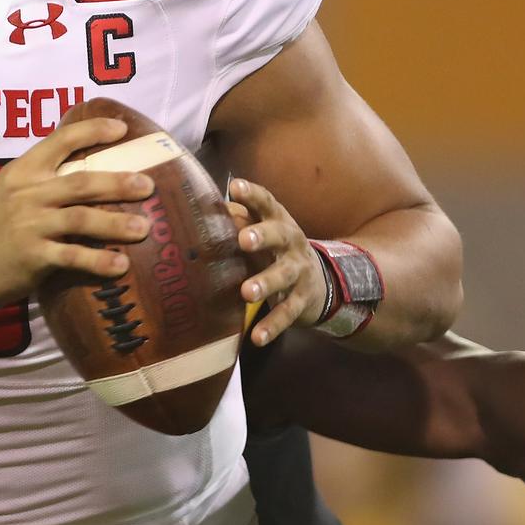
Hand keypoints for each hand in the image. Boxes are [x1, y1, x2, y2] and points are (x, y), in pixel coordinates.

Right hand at [0, 115, 153, 307]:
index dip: (92, 131)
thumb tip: (94, 164)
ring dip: (116, 223)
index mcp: (23, 170)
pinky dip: (98, 261)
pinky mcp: (33, 256)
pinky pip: (72, 257)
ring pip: (81, 219)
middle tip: (147, 185)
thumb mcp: (13, 188)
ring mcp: (30, 225)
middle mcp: (27, 194)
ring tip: (144, 227)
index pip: (60, 141)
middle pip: (81, 183)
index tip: (121, 129)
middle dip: (117, 183)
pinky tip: (120, 266)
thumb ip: (45, 175)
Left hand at [228, 178, 326, 345]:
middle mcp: (292, 243)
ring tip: (246, 293)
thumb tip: (201, 207)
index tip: (235, 187)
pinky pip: (287, 313)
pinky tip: (256, 338)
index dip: (252, 195)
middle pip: (280, 235)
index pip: (266, 203)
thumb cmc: (277, 250)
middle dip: (262, 236)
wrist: (323, 282)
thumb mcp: (265, 231)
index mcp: (279, 221)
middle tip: (243, 240)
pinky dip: (272, 326)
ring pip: (284, 275)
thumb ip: (239, 220)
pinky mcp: (302, 300)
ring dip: (266, 283)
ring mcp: (300, 271)